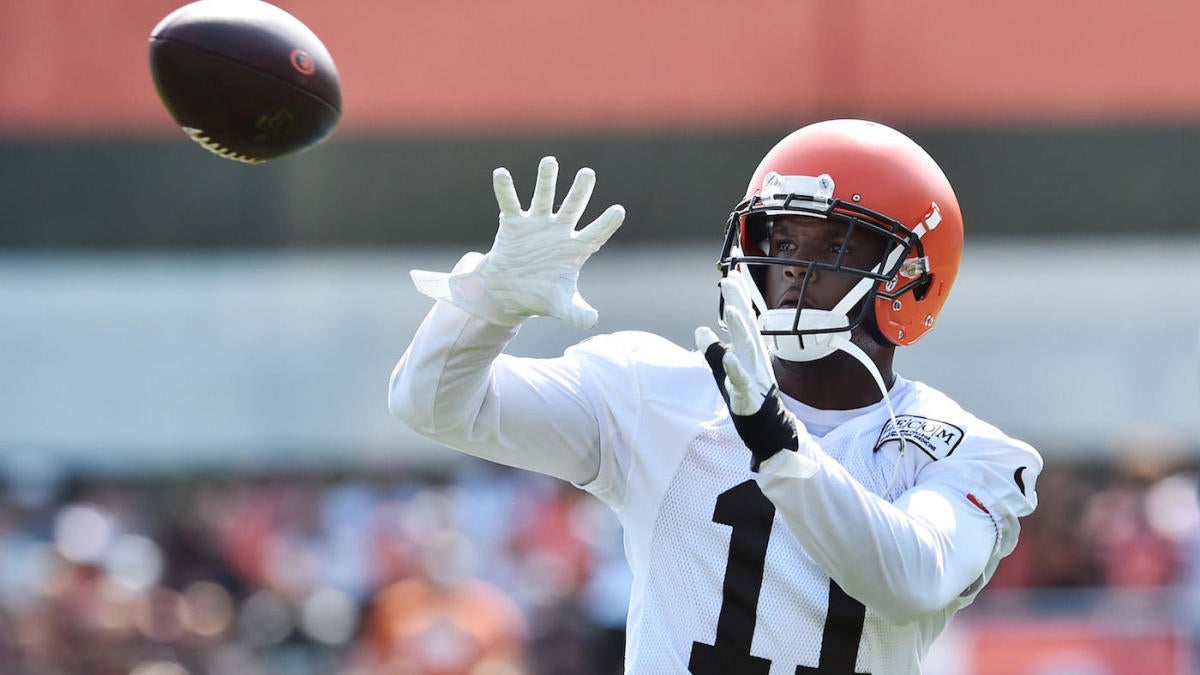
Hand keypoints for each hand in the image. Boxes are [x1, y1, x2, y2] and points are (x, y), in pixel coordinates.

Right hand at [478, 156, 624, 328]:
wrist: (510, 293)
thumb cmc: (543, 294)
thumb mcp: (563, 305)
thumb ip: (578, 312)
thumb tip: (592, 321)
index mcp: (576, 247)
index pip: (596, 233)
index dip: (607, 223)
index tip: (618, 211)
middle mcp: (559, 230)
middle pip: (573, 207)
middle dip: (580, 191)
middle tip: (588, 173)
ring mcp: (537, 224)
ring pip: (543, 198)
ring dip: (546, 180)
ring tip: (549, 161)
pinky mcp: (514, 224)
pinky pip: (510, 203)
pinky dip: (505, 189)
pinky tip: (501, 173)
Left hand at [696, 273, 800, 469]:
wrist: (769, 426)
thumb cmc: (748, 394)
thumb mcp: (725, 369)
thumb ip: (713, 349)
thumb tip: (699, 329)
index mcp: (748, 349)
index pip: (742, 317)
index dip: (736, 296)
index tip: (730, 273)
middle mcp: (753, 356)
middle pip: (745, 324)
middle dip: (738, 302)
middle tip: (730, 280)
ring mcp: (753, 373)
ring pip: (747, 348)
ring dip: (739, 328)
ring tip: (730, 310)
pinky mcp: (748, 393)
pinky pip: (742, 380)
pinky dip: (735, 369)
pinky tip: (729, 357)